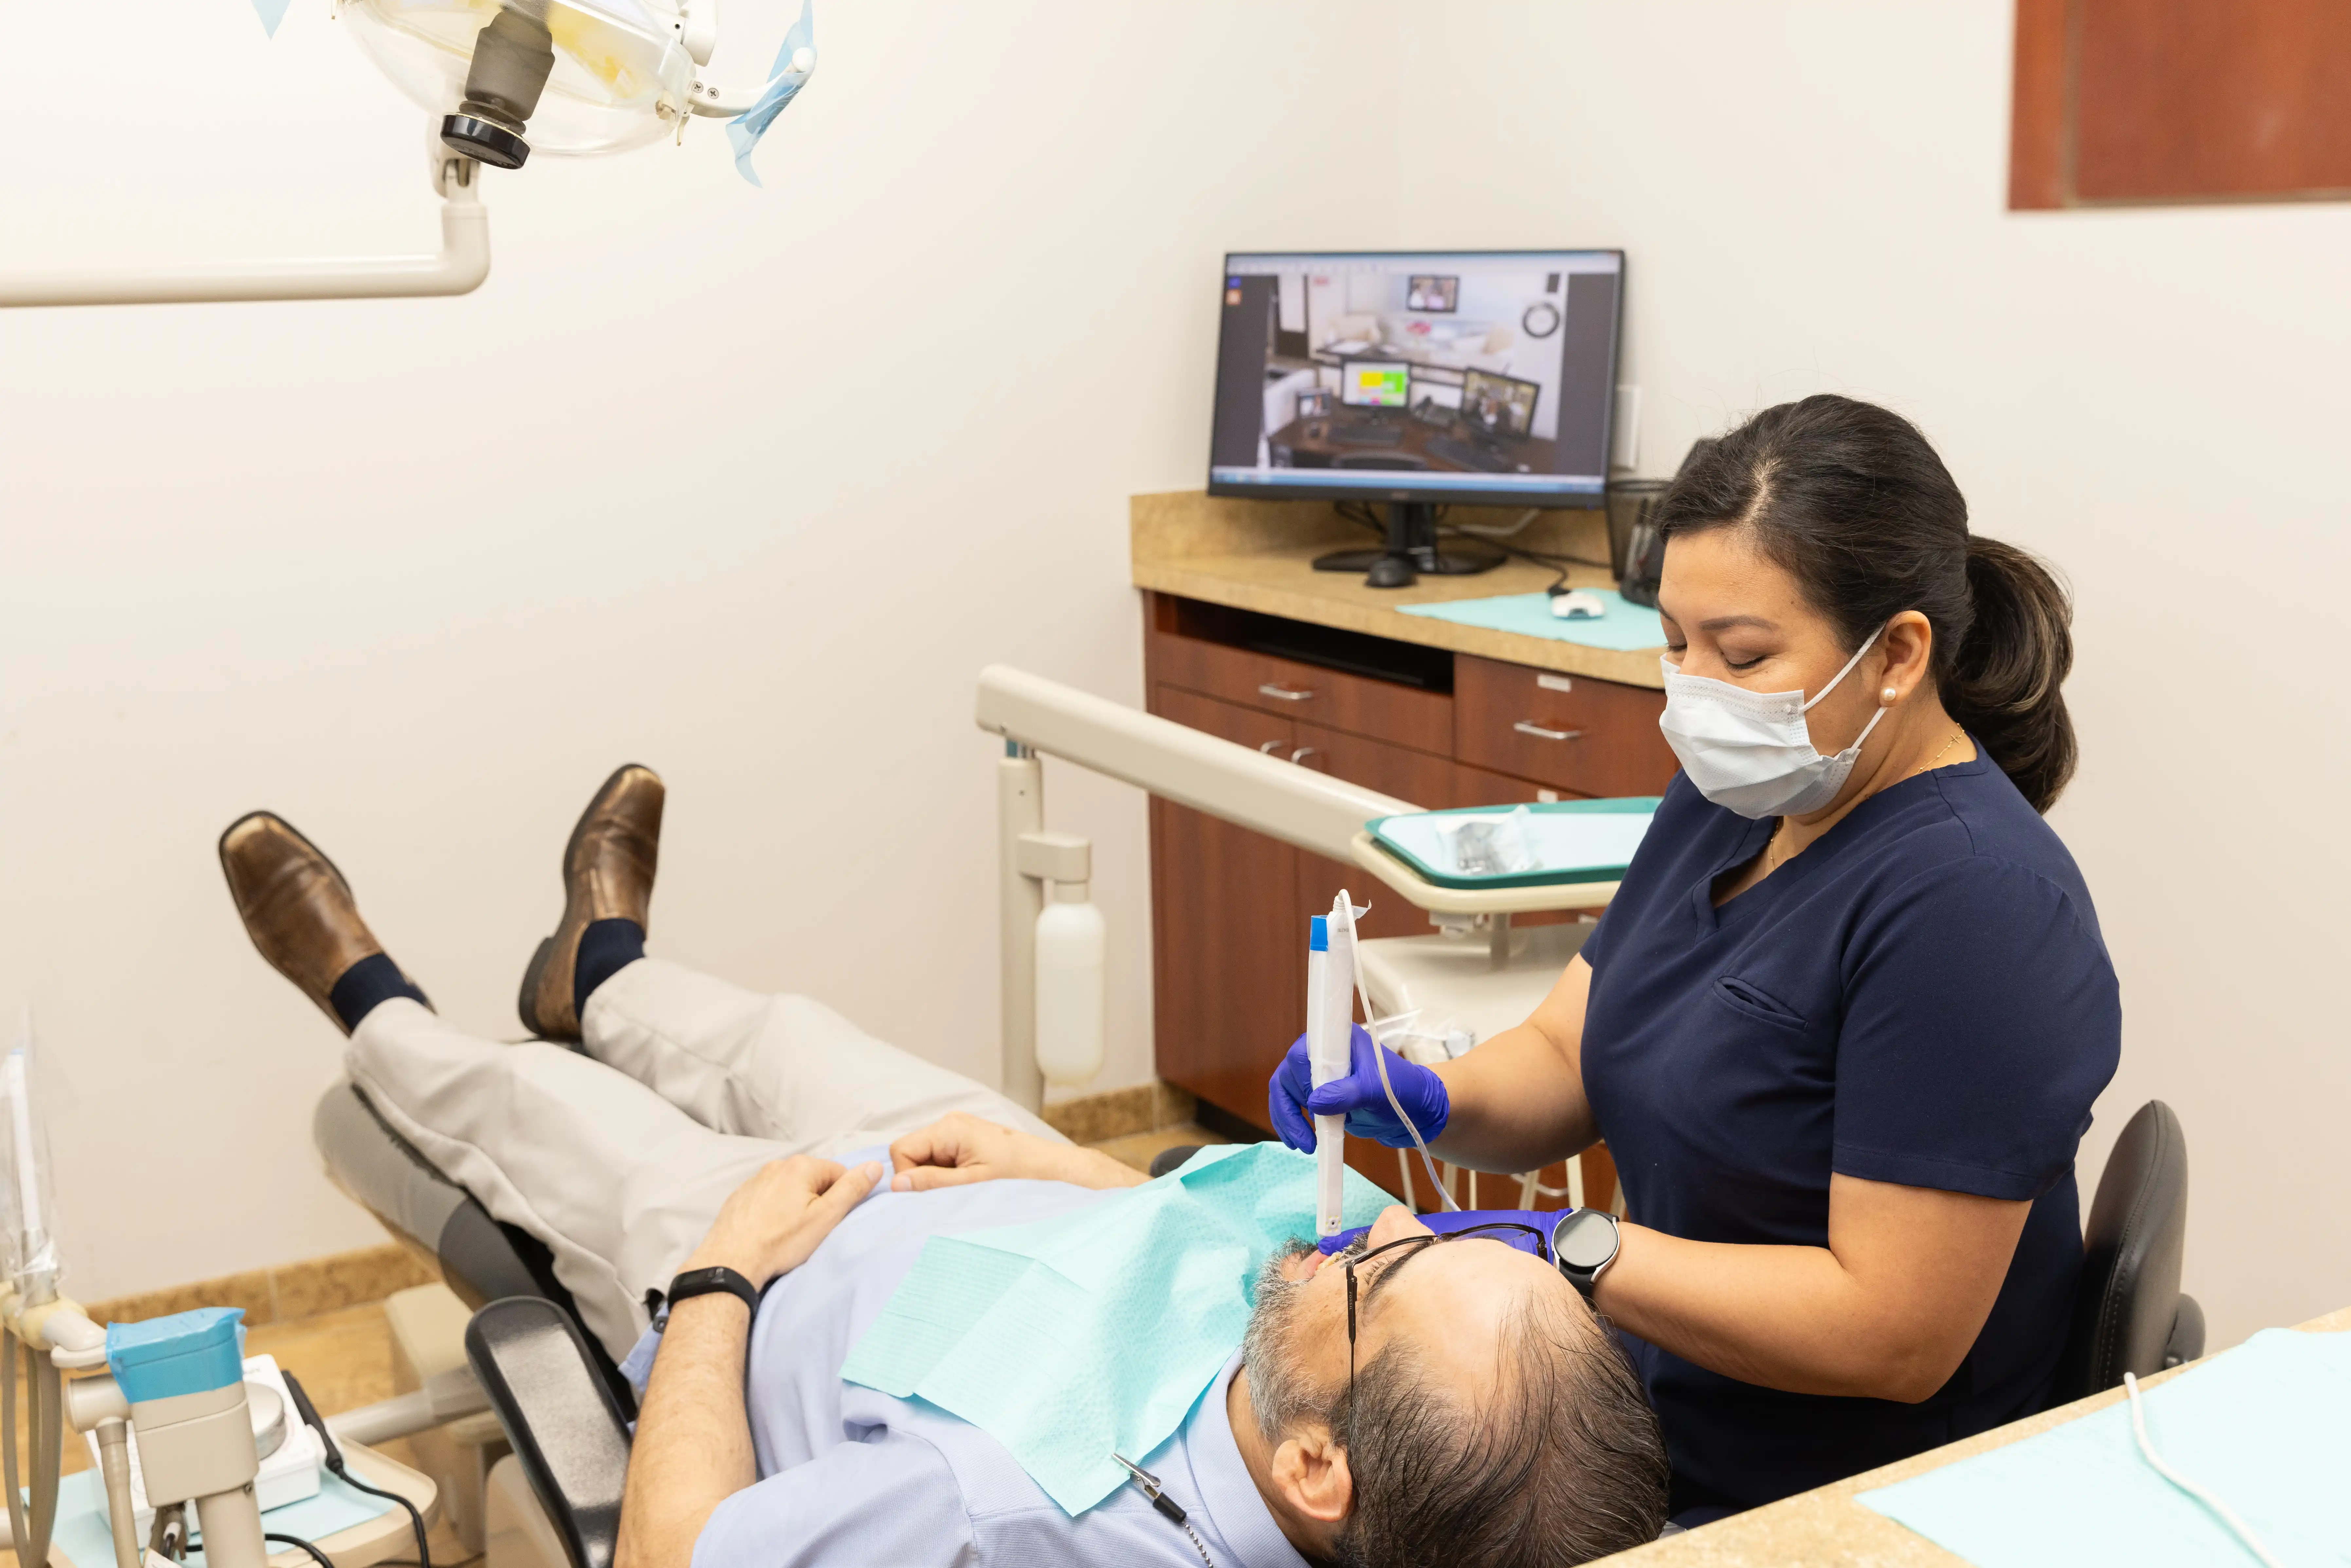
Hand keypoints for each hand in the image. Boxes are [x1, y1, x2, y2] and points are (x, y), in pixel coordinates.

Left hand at [682, 1155, 880, 1289]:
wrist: (731, 1261)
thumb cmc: (781, 1242)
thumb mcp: (826, 1217)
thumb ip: (852, 1189)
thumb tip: (874, 1166)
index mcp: (801, 1166)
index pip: (838, 1173)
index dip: (841, 1198)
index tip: (831, 1221)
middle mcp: (777, 1165)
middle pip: (813, 1180)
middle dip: (818, 1201)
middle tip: (811, 1230)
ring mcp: (755, 1180)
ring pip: (790, 1189)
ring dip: (795, 1205)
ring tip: (788, 1233)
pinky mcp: (740, 1196)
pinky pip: (768, 1198)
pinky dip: (774, 1211)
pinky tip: (770, 1231)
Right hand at [889, 1112, 1147, 1191]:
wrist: (1049, 1168)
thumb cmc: (1016, 1176)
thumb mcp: (970, 1184)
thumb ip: (932, 1183)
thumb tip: (896, 1185)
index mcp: (949, 1128)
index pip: (902, 1150)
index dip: (907, 1176)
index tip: (928, 1194)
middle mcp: (950, 1122)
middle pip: (912, 1153)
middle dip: (923, 1177)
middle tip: (950, 1192)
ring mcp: (958, 1129)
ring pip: (926, 1157)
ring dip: (937, 1177)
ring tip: (964, 1187)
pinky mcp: (966, 1138)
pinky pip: (941, 1157)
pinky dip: (948, 1173)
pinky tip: (968, 1181)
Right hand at [1269, 1024, 1449, 1151]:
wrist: (1414, 1113)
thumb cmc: (1401, 1092)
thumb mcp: (1377, 1092)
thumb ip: (1347, 1094)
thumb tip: (1313, 1103)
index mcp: (1339, 1041)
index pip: (1303, 1053)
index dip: (1301, 1078)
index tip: (1312, 1102)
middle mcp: (1325, 1054)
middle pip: (1289, 1075)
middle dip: (1292, 1108)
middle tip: (1307, 1136)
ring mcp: (1321, 1076)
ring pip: (1287, 1093)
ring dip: (1288, 1120)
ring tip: (1303, 1145)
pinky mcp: (1320, 1097)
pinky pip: (1294, 1108)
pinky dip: (1292, 1124)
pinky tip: (1301, 1142)